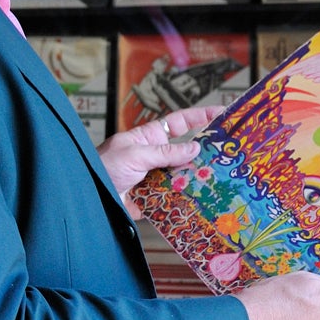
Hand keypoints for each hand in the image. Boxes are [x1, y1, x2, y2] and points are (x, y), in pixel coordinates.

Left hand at [101, 104, 220, 210]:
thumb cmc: (103, 167)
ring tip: (223, 183)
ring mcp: (157, 178)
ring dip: (200, 181)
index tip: (221, 114)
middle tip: (230, 157)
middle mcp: (156, 157)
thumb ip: (165, 152)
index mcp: (149, 139)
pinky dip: (188, 202)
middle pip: (187, 153)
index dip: (200, 117)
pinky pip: (176, 199)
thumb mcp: (135, 154)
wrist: (89, 196)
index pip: (180, 123)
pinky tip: (204, 205)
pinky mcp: (155, 199)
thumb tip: (195, 148)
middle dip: (207, 155)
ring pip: (185, 177)